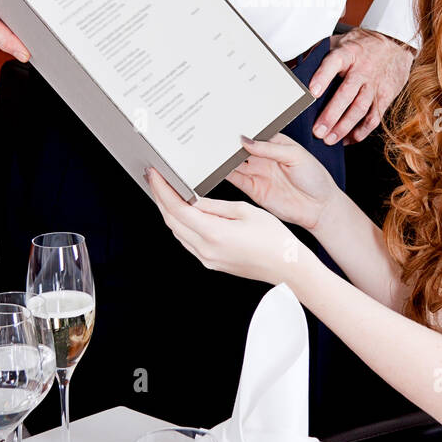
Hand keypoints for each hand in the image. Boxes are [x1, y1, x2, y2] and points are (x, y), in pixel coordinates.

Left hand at [146, 168, 305, 285]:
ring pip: (178, 232)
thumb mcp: (244, 211)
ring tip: (166, 191)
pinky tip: (183, 212)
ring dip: (169, 211)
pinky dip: (181, 224)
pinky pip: (188, 241)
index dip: (162, 189)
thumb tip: (192, 199)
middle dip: (160, 197)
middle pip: (172, 221)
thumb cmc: (274, 239)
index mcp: (213, 234)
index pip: (177, 209)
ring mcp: (207, 258)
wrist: (287, 267)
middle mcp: (206, 249)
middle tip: (154, 178)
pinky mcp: (211, 262)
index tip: (155, 174)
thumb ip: (214, 205)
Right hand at [224, 132, 339, 231]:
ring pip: (234, 162)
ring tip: (209, 150)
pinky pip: (235, 179)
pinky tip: (215, 168)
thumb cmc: (315, 178)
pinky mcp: (253, 189)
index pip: (254, 133)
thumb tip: (246, 140)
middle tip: (213, 136)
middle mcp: (264, 157)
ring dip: (223, 158)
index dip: (241, 128)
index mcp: (276, 143)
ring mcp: (257, 172)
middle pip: (241, 147)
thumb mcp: (295, 156)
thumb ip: (270, 148)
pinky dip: (223, 174)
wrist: (319, 208)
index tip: (226, 124)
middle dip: (227, 142)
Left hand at [308, 28, 413, 145]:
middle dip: (331, 115)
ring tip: (330, 140)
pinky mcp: (385, 96)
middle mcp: (362, 70)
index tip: (312, 92)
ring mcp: (374, 84)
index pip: (333, 63)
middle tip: (318, 131)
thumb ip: (322, 53)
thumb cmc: (361, 45)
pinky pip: (374, 117)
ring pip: (360, 108)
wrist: (395, 44)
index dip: (322, 77)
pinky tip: (350, 139)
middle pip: (346, 94)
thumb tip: (298, 67)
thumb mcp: (341, 41)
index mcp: (348, 54)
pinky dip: (362, 131)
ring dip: (344, 127)